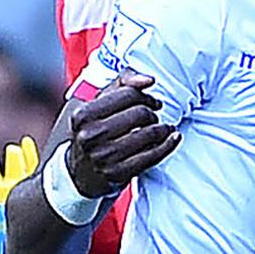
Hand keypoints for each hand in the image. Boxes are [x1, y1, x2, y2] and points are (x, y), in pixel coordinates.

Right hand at [67, 68, 179, 197]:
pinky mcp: (117, 173)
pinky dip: (168, 145)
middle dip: (152, 114)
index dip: (145, 96)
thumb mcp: (101, 102)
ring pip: (149, 134)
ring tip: (162, 129)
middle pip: (140, 113)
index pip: (128, 95)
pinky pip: (153, 156)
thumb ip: (124, 81)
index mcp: (84, 115)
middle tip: (153, 118)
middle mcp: (91, 136)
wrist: (82, 171)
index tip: (152, 102)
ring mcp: (104, 157)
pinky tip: (172, 138)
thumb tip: (148, 80)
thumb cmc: (96, 130)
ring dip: (163, 129)